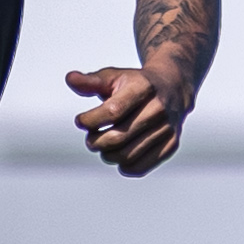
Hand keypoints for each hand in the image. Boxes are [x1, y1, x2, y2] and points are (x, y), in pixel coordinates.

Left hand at [65, 67, 189, 175]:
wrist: (172, 88)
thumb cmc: (135, 84)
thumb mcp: (113, 77)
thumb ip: (91, 82)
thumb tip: (70, 79)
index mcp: (143, 87)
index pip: (112, 111)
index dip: (90, 120)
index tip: (80, 121)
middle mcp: (158, 108)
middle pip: (118, 137)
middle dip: (95, 142)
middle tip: (90, 139)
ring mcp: (167, 128)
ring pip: (127, 155)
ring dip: (107, 155)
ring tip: (103, 146)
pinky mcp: (171, 144)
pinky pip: (140, 167)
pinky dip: (123, 166)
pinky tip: (118, 154)